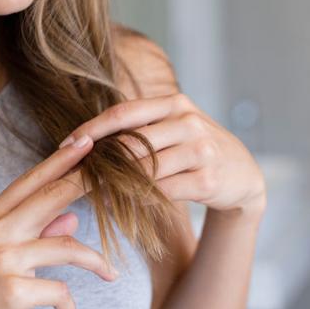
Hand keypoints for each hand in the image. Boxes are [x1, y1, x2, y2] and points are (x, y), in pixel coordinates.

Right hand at [0, 135, 118, 308]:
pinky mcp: (12, 290)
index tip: (85, 140)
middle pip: (51, 196)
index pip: (30, 180)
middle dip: (87, 181)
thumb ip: (33, 234)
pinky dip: (68, 302)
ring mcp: (2, 258)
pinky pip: (59, 289)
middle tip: (118, 174)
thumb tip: (72, 218)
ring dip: (95, 261)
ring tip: (110, 272)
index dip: (60, 159)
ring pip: (67, 245)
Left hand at [58, 93, 266, 219]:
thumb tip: (88, 139)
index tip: (66, 144)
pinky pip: (162, 191)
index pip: (123, 112)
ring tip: (91, 193)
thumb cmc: (196, 149)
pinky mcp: (207, 179)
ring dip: (115, 184)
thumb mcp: (174, 126)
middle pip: (132, 142)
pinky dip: (137, 200)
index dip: (92, 129)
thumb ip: (140, 127)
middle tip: (74, 175)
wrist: (242, 174)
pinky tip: (120, 205)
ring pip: (145, 169)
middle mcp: (188, 122)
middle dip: (100, 161)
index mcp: (174, 104)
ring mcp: (201, 150)